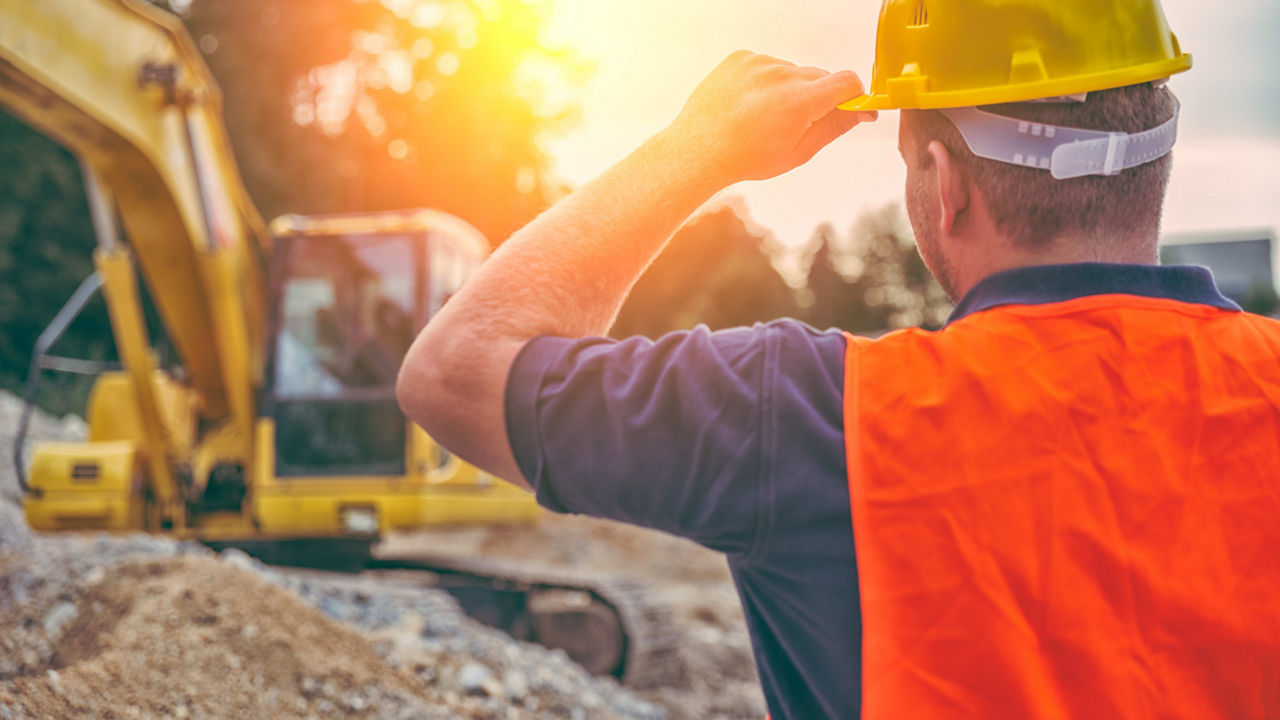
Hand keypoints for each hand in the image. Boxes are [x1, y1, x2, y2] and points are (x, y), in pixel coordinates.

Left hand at [661, 51, 875, 187]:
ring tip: (763, 117)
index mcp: (800, 101)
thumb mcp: (797, 152)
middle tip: (795, 123)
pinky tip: (748, 105)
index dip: (854, 95)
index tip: (851, 107)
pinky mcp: (741, 58)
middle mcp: (781, 74)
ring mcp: (759, 62)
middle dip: (818, 97)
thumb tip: (861, 112)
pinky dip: (764, 81)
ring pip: (791, 71)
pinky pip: (766, 65)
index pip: (848, 81)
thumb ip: (833, 127)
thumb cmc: (745, 158)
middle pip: (819, 77)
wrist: (698, 150)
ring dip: (788, 89)